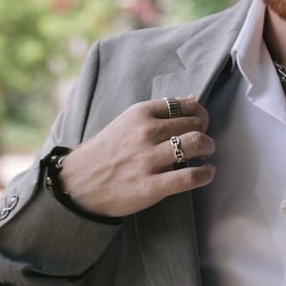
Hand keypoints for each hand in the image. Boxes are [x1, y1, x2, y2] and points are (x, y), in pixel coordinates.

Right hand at [58, 97, 214, 217]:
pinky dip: (205, 174)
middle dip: (205, 132)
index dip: (200, 114)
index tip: (200, 123)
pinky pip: (190, 177)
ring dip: (208, 149)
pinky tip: (206, 173)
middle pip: (196, 124)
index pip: (185, 105)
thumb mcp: (128, 121)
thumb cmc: (106, 151)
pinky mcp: (151, 186)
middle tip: (203, 143)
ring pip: (197, 144)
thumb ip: (159, 111)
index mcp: (140, 113)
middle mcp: (146, 133)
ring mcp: (148, 160)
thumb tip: (192, 99)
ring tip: (205, 156)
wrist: (76, 184)